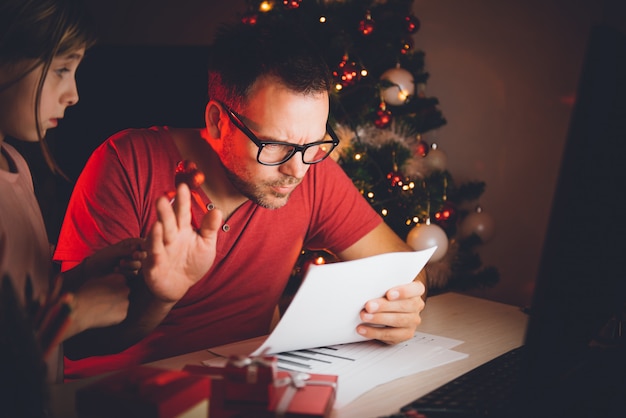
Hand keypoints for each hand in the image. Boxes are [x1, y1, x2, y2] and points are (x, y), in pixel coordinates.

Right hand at [68, 273, 129, 335]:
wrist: (80, 309)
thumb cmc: (85, 293)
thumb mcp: (95, 279)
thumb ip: (107, 279)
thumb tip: (110, 281)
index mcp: (119, 278)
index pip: (121, 281)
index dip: (113, 286)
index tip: (105, 291)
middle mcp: (125, 289)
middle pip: (123, 292)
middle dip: (116, 296)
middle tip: (104, 301)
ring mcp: (125, 302)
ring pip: (122, 303)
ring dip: (116, 305)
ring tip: (102, 308)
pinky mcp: (123, 314)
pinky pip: (120, 314)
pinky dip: (114, 315)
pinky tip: (103, 315)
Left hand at [85, 237, 145, 276]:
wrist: (93, 271)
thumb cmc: (102, 257)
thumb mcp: (114, 251)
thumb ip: (127, 251)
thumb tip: (139, 250)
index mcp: (131, 243)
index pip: (144, 244)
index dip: (144, 248)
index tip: (136, 254)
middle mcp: (134, 252)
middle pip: (144, 255)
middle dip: (136, 258)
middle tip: (127, 259)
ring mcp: (133, 263)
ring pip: (140, 265)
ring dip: (129, 265)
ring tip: (118, 264)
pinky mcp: (131, 273)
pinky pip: (135, 273)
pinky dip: (126, 272)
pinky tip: (116, 270)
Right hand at [143, 182, 221, 302]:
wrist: (180, 286)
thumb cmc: (193, 262)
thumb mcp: (206, 244)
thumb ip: (210, 228)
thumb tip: (217, 210)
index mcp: (182, 229)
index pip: (182, 212)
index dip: (183, 201)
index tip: (183, 187)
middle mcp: (169, 237)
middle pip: (167, 222)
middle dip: (165, 212)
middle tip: (162, 198)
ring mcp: (159, 250)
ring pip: (156, 238)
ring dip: (156, 231)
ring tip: (158, 222)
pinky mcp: (153, 266)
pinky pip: (153, 257)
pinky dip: (154, 251)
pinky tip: (154, 247)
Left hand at [357, 280, 425, 343]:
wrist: (388, 309)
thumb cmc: (386, 293)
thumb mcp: (386, 285)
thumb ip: (382, 284)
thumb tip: (366, 282)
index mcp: (415, 290)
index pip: (415, 289)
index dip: (403, 292)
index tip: (389, 294)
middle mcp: (417, 305)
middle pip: (404, 306)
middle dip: (384, 306)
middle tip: (369, 306)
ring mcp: (413, 321)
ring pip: (397, 320)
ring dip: (378, 319)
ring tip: (364, 316)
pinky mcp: (405, 334)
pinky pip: (391, 335)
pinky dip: (374, 332)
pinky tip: (363, 328)